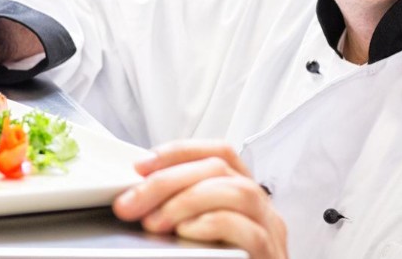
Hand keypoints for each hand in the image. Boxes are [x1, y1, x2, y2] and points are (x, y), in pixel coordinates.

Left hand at [113, 140, 286, 258]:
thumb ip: (176, 210)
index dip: (179, 153)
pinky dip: (210, 225)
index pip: (218, 154)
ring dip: (187, 201)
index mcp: (240, 196)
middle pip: (219, 169)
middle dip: (168, 180)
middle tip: (131, 203)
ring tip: (154, 222)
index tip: (140, 166)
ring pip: (237, 192)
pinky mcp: (269, 255)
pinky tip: (185, 232)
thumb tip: (137, 197)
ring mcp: (269, 231)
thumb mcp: (192, 229)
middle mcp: (259, 208)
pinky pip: (246, 230)